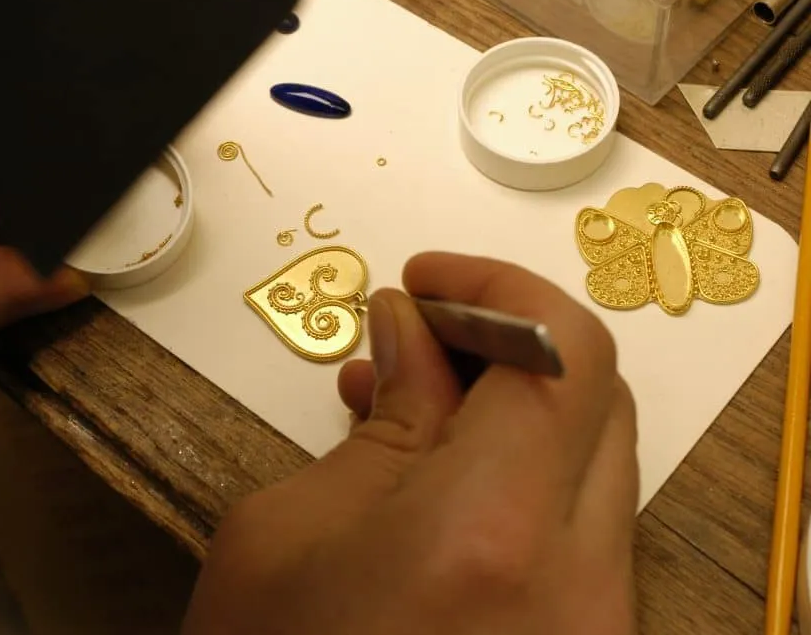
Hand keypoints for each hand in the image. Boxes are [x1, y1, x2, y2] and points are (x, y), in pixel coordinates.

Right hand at [183, 253, 638, 634]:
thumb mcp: (288, 529)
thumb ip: (380, 415)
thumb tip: (411, 329)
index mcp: (490, 536)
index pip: (566, 352)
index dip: (501, 287)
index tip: (431, 282)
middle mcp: (575, 585)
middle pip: (594, 395)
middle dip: (505, 341)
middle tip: (418, 330)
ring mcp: (595, 625)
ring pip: (589, 457)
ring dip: (507, 406)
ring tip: (403, 397)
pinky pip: (572, 522)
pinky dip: (515, 473)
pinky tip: (433, 472)